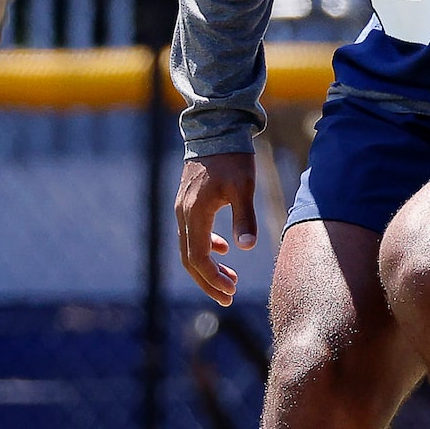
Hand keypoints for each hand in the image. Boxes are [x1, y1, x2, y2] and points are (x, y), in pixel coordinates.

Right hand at [176, 151, 258, 306]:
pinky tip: (225, 251)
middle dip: (208, 282)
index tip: (231, 291)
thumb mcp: (243, 188)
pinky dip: (206, 248)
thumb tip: (246, 248)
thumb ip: (244, 218)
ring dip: (208, 268)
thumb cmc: (232, 158)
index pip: (198, 258)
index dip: (213, 279)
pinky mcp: (188, 204)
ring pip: (189, 248)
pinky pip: (192, 234)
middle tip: (229, 297)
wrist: (215, 131)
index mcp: (195, 213)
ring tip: (230, 280)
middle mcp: (183, 214)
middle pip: (189, 259)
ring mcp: (183, 209)